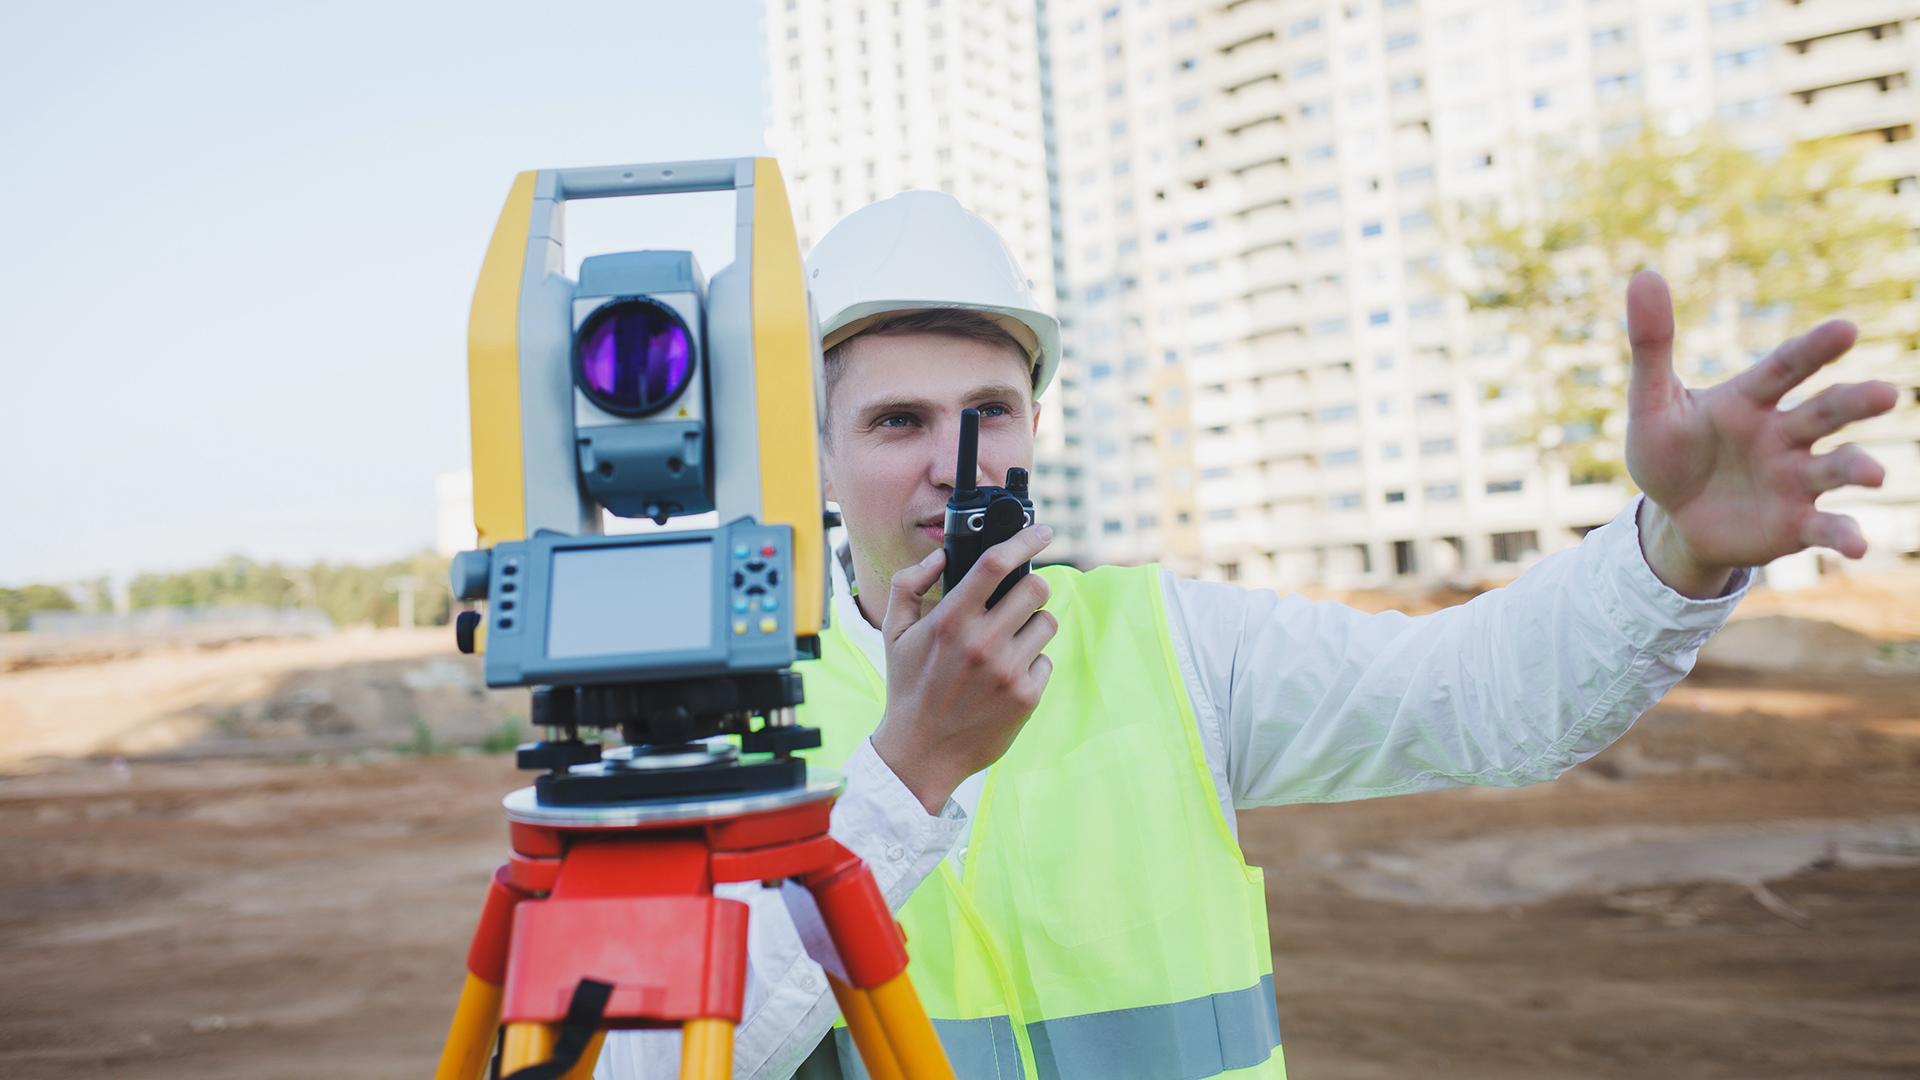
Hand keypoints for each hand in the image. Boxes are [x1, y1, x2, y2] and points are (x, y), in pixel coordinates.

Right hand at [868, 525, 1057, 812]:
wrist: (921, 752)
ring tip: (1007, 642)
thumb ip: (909, 584)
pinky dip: (1031, 662)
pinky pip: (1046, 660)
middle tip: (1018, 599)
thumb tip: (942, 556)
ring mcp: (1007, 671)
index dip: (1025, 540)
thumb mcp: (893, 632)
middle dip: (1031, 587)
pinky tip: (1006, 677)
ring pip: (1047, 623)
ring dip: (1033, 625)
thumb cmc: (908, 687)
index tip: (1042, 531)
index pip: (996, 564)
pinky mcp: (1026, 697)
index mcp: (949, 621)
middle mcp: (981, 643)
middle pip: (1035, 588)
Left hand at [1624, 271, 1897, 597]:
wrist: (1672, 517)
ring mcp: (1795, 479)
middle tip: (1886, 395)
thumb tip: (1643, 273)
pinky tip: (1859, 545)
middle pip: (1825, 413)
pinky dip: (1844, 534)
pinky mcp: (1796, 523)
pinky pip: (1826, 527)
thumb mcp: (1652, 402)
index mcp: (1750, 400)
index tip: (1846, 328)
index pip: (1786, 368)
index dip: (1814, 350)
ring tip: (1875, 473)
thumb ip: (1652, 343)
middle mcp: (1784, 435)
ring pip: (1836, 468)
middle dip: (1855, 404)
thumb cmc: (1668, 451)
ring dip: (1859, 468)